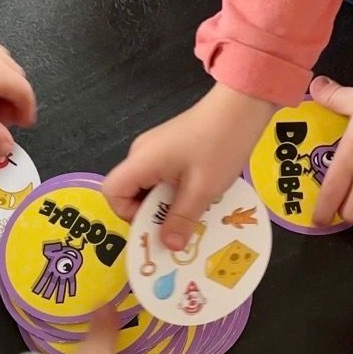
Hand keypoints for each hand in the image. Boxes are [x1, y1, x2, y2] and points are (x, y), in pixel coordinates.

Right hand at [103, 83, 273, 248]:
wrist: (240, 108)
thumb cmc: (220, 145)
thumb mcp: (202, 189)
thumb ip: (182, 219)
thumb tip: (168, 246)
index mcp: (142, 160)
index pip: (111, 191)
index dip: (126, 214)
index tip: (155, 223)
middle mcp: (141, 153)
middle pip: (130, 191)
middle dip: (152, 213)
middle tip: (180, 224)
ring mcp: (155, 148)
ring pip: (149, 186)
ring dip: (167, 203)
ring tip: (194, 209)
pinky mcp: (169, 147)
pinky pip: (162, 176)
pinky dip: (175, 190)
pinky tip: (199, 193)